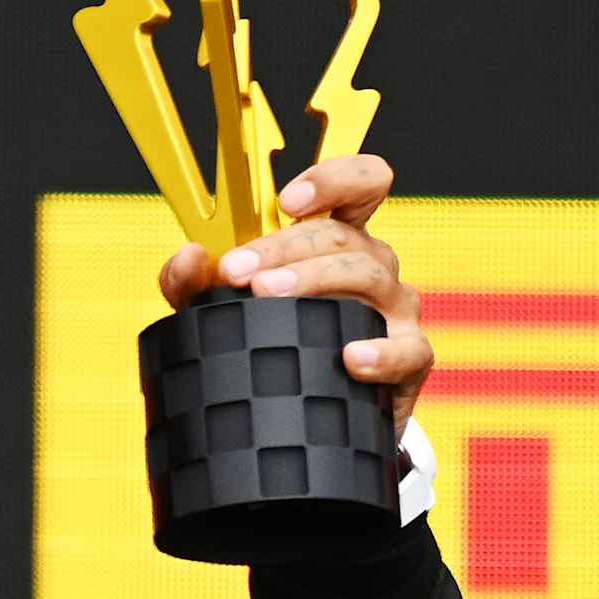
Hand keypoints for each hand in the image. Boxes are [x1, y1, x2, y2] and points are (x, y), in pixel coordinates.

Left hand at [155, 155, 433, 429]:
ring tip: (267, 296)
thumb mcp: (227, 311)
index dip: (332, 179)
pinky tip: (350, 357)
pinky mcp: (410, 359)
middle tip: (237, 271)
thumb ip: (196, 284)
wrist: (310, 418)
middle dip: (284, 246)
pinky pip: (407, 349)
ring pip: (367, 275)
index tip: (286, 201)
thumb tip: (188, 257)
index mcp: (340, 242)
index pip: (360, 186)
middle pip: (342, 235)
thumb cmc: (277, 348)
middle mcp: (374, 266)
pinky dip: (380, 352)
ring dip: (314, 279)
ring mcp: (396, 310)